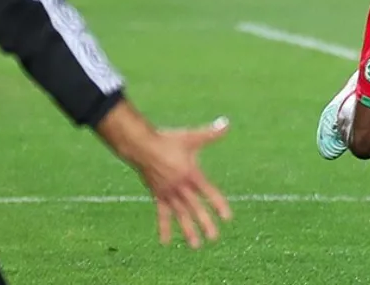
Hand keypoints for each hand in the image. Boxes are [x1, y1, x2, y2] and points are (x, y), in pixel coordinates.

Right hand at [135, 118, 232, 248]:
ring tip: (196, 246)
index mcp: (191, 175)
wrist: (141, 147)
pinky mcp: (158, 195)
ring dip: (188, 231)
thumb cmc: (168, 140)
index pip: (209, 193)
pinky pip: (162, 215)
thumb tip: (227, 123)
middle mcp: (180, 188)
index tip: (227, 217)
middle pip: (195, 209)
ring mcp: (168, 193)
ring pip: (180, 216)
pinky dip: (164, 228)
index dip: (218, 205)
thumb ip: (211, 133)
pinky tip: (165, 242)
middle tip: (214, 238)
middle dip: (205, 223)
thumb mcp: (191, 137)